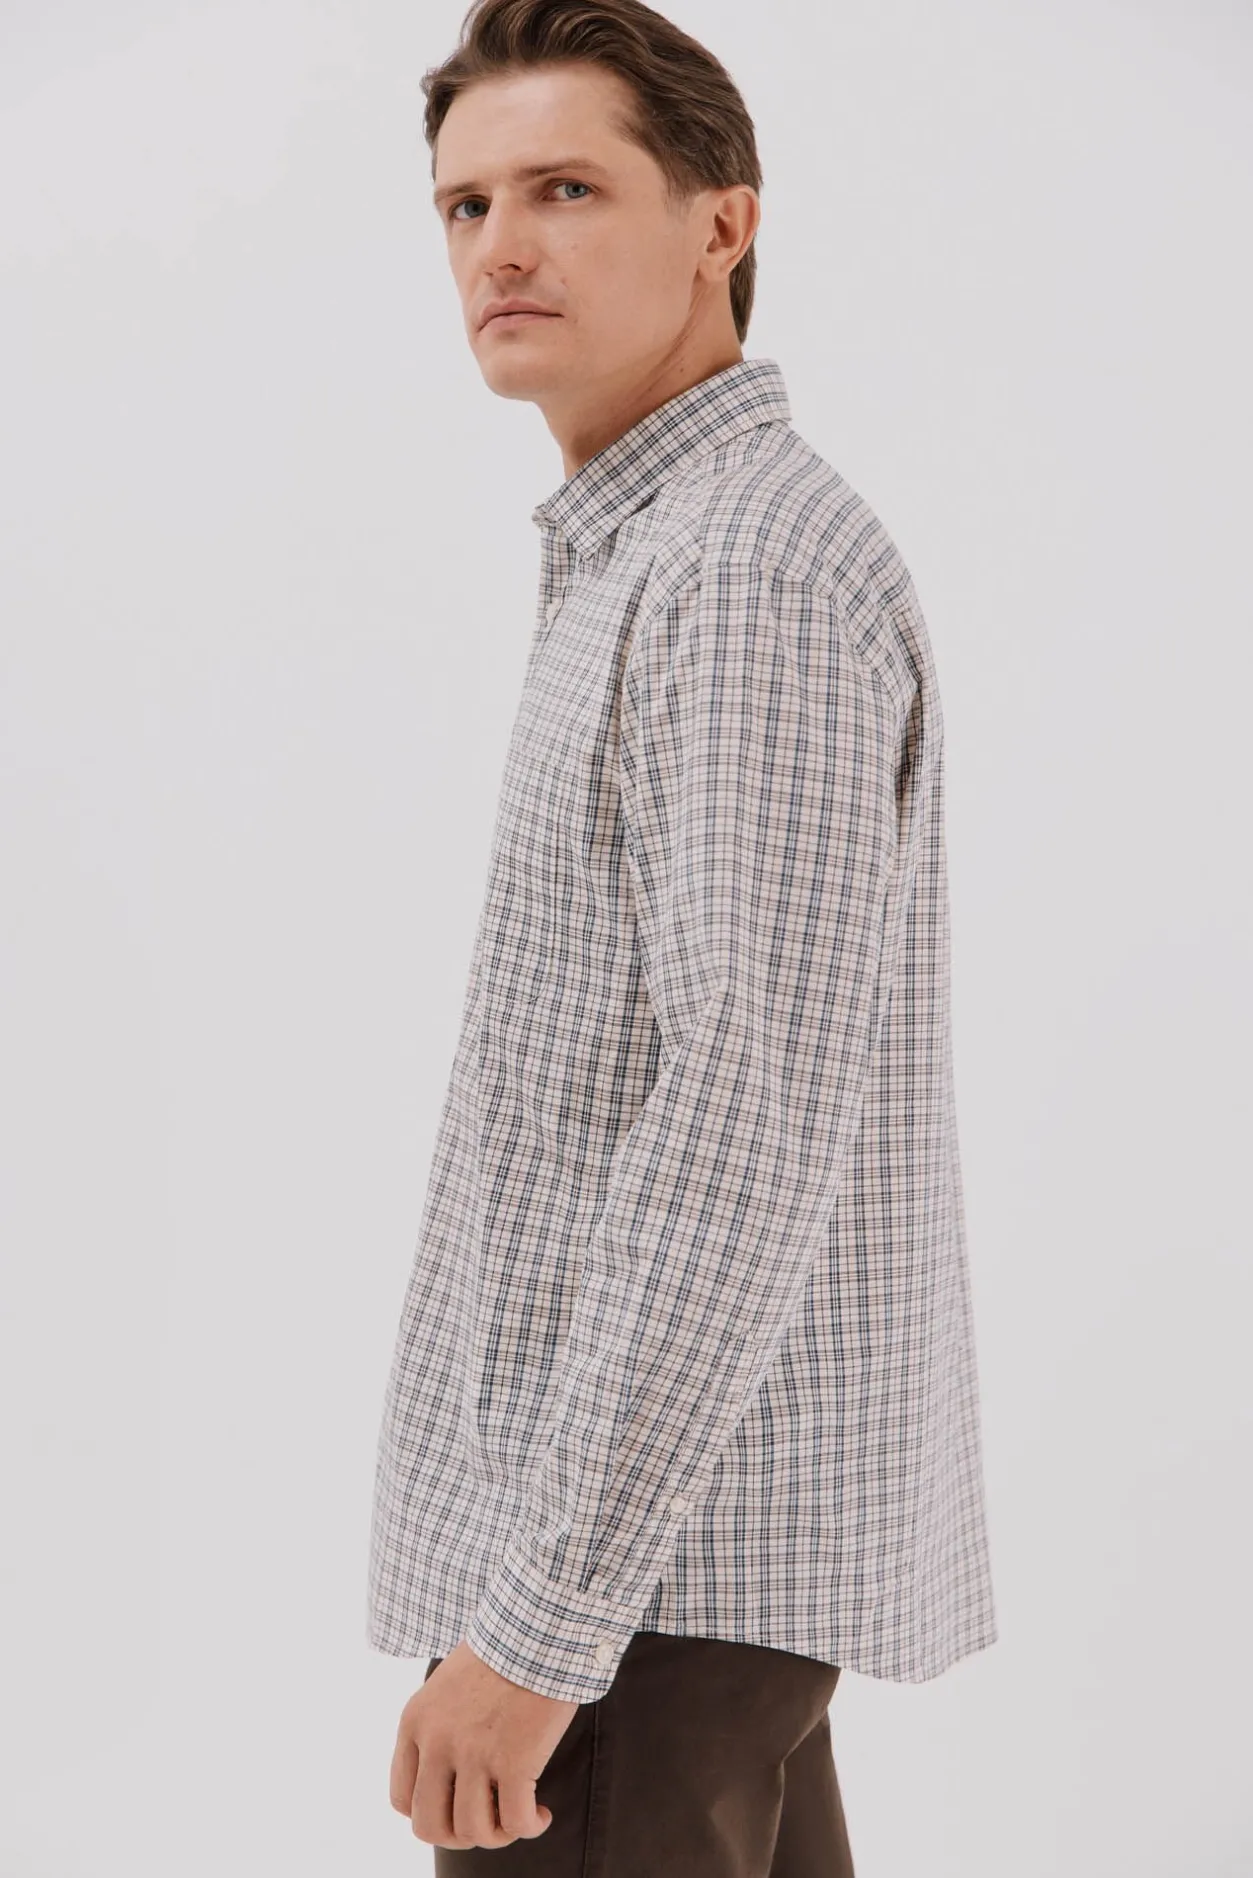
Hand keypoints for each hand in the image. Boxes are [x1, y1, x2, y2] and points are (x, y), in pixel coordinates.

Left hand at [389, 1639, 580, 1849]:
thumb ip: (439, 1726)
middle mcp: (437, 1742)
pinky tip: (541, 1814)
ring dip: (497, 1834)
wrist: (538, 1626)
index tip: (457, 1806)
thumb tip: (450, 1774)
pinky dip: (529, 1827)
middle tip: (487, 1821)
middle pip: (430, 1826)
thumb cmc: (502, 1650)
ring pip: (472, 1831)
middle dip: (459, 1835)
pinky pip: (515, 1822)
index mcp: (415, 1722)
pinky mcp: (514, 1762)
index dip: (431, 1814)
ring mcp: (473, 1754)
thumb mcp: (447, 1685)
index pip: (402, 1799)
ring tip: (518, 1817)